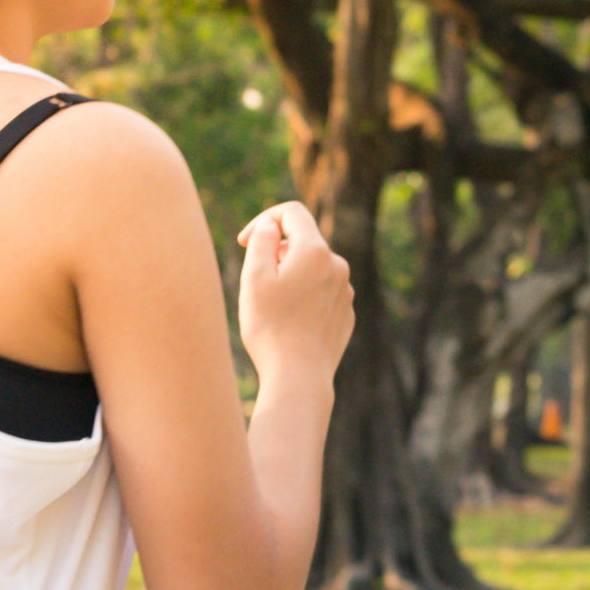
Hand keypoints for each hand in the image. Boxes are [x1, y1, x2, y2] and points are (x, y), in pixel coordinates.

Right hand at [234, 202, 352, 389]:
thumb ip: (261, 240)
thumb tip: (269, 225)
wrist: (298, 377)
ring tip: (272, 306)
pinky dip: (304, 297)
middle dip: (276, 252)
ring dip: (291, 275)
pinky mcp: (345, 314)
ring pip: (312, 269)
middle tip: (255, 281)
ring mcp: (345, 292)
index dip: (264, 220)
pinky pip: (321, 293)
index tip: (244, 241)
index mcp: (315, 251)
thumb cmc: (271, 327)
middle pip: (303, 241)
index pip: (292, 212)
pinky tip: (289, 322)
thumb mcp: (254, 277)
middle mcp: (338, 266)